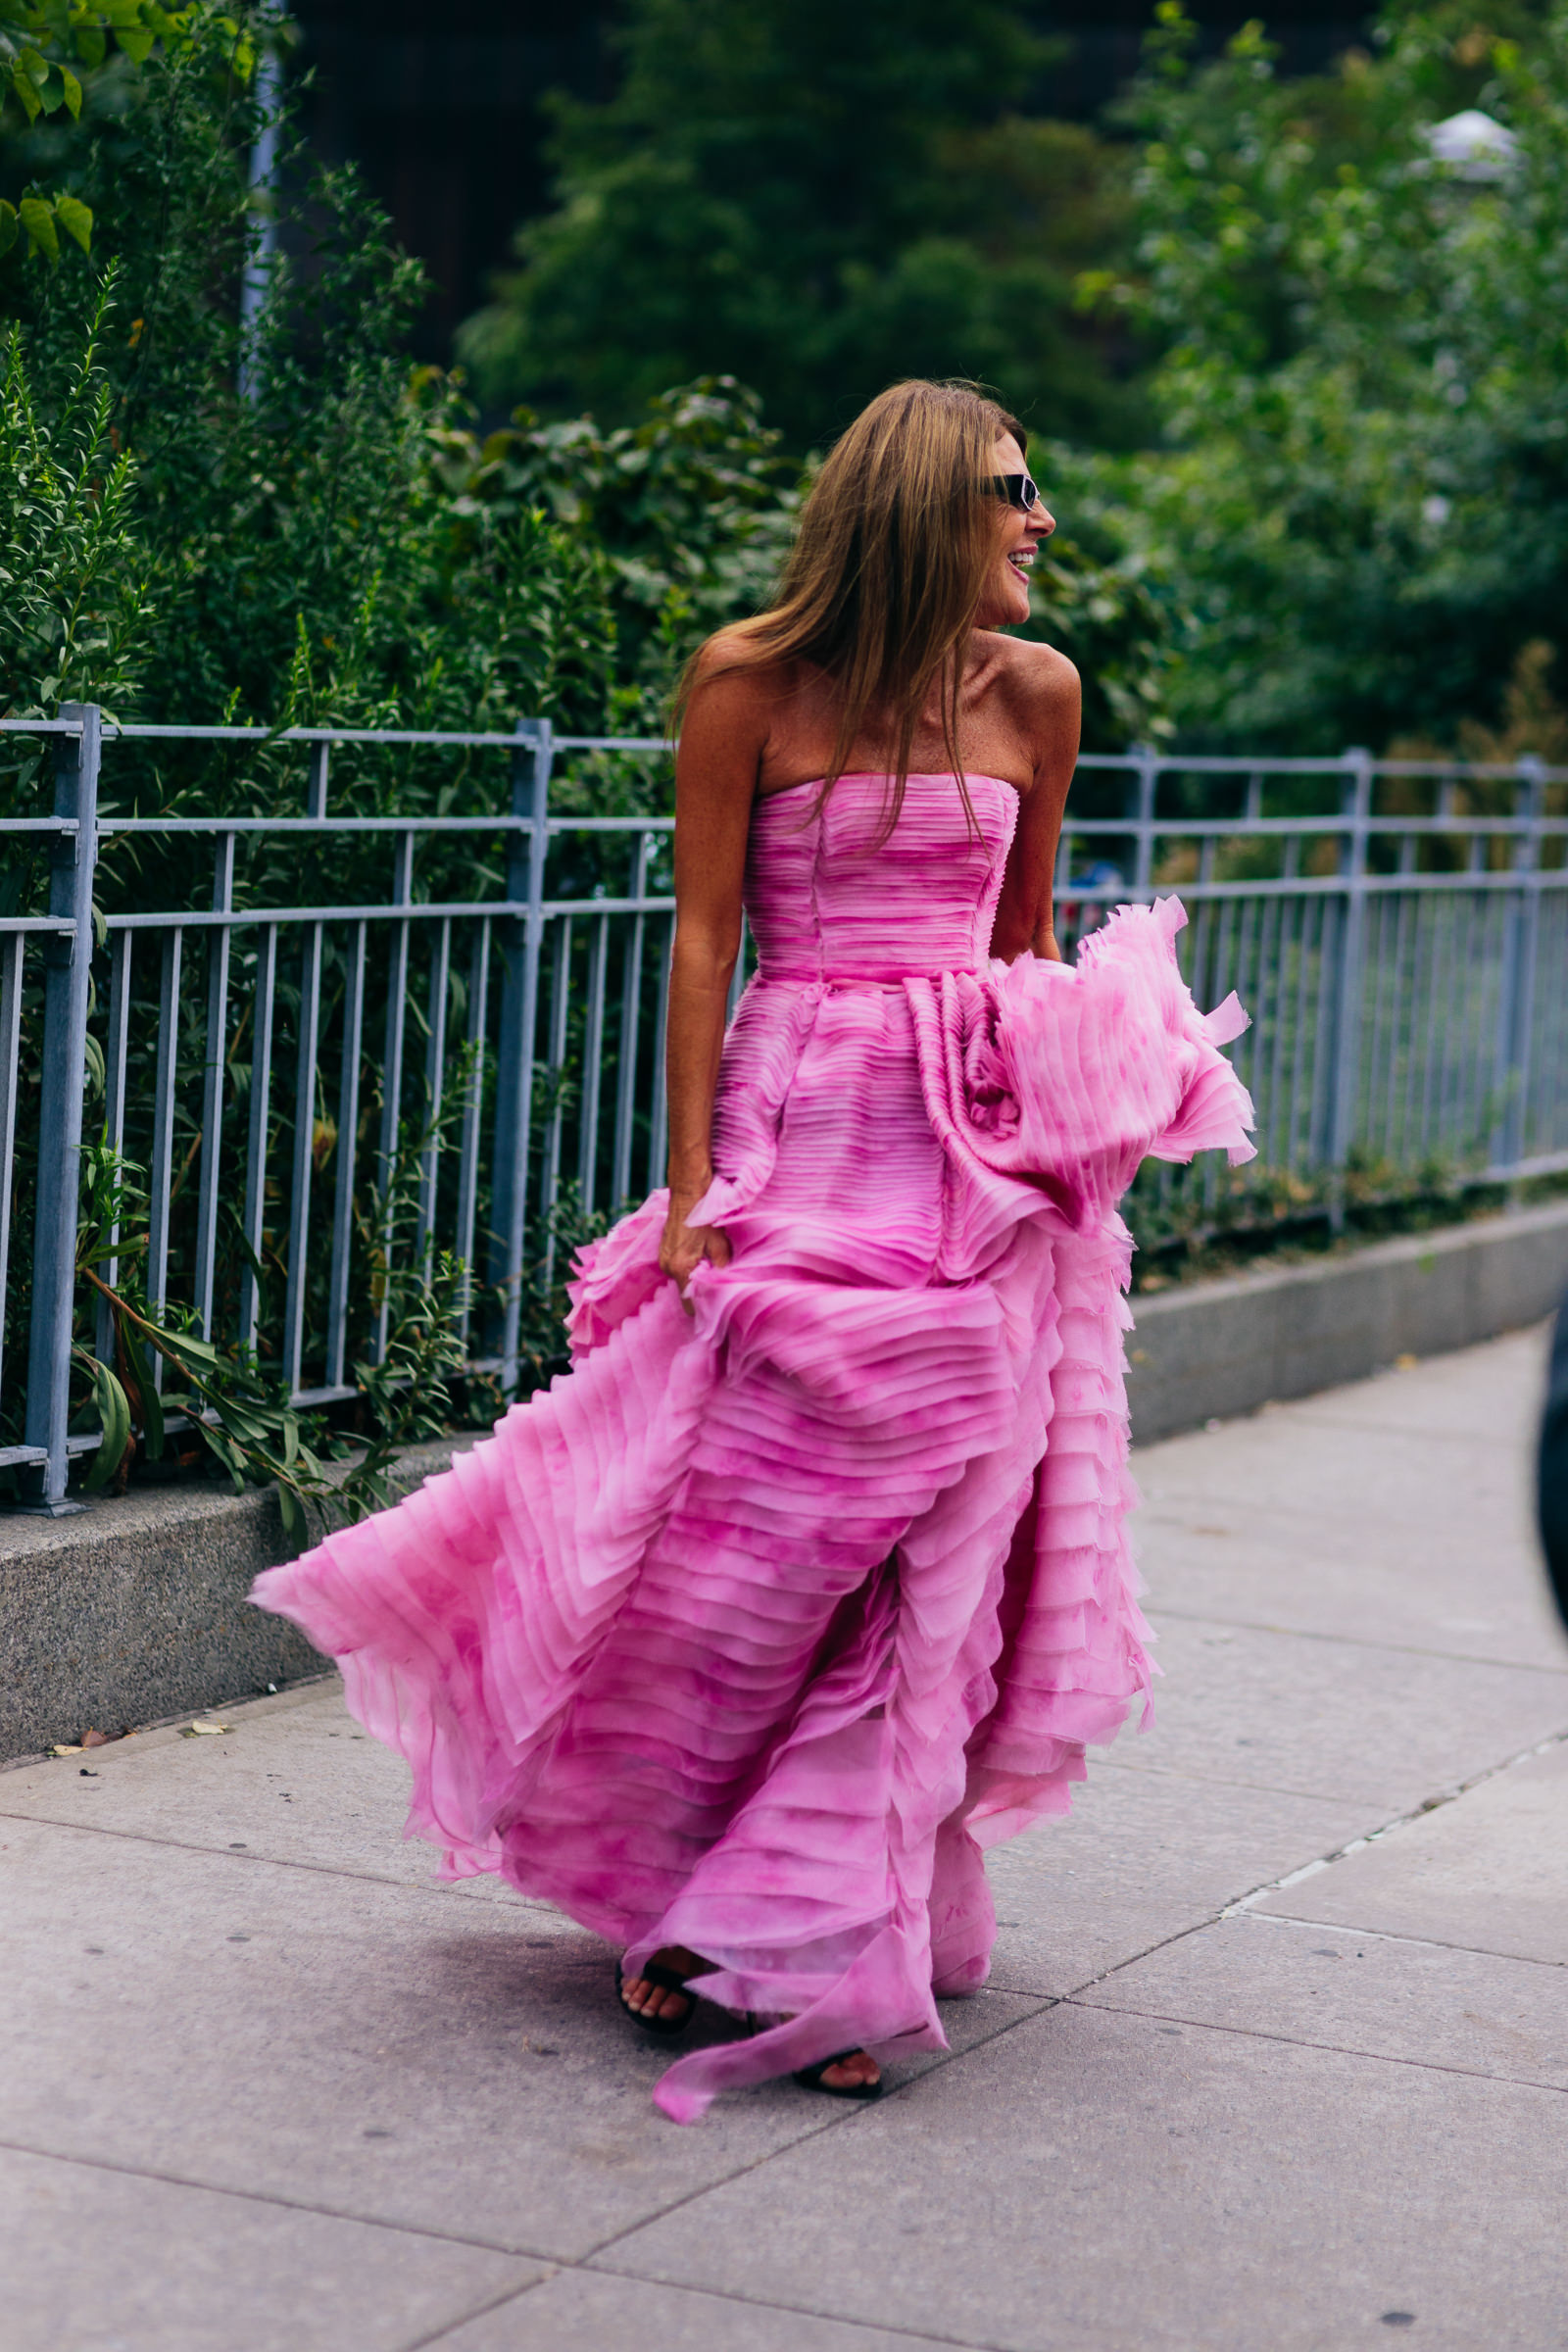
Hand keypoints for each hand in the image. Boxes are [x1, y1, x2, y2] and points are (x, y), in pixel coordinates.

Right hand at [659, 1184, 732, 1310]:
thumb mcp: (720, 1245)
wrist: (688, 1192)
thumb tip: (725, 1289)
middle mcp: (667, 1267)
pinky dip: (689, 1266)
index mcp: (680, 1268)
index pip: (689, 1304)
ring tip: (710, 1263)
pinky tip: (700, 1254)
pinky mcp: (664, 1251)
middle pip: (685, 1292)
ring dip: (695, 1276)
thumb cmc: (705, 1216)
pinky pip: (678, 1268)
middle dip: (700, 1290)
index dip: (703, 1307)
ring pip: (682, 1279)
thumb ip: (721, 1270)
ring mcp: (663, 1259)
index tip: (716, 1306)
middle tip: (717, 1281)